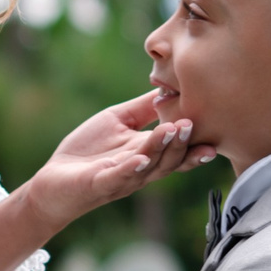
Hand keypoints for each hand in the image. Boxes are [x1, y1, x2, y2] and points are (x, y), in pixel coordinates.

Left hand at [25, 91, 217, 225]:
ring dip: (161, 149)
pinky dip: (129, 169)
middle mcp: (141, 170)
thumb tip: (170, 86)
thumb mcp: (119, 121)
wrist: (55, 180)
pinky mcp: (99, 183)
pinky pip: (118, 177)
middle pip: (169, 160)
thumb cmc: (88, 151)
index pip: (178, 152)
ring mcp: (122, 179)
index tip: (216, 137)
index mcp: (149, 155)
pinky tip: (139, 158)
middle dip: (182, 143)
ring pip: (149, 166)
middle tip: (191, 123)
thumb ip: (145, 108)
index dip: (197, 146)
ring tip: (171, 129)